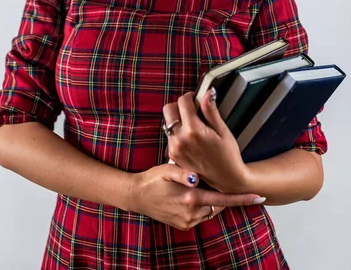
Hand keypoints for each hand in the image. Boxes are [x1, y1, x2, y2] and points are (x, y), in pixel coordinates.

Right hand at [128, 163, 265, 230]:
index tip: (258, 197)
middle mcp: (192, 213)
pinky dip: (201, 205)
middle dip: (222, 195)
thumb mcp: (167, 170)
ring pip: (209, 209)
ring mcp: (188, 221)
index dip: (241, 198)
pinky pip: (200, 215)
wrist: (137, 196)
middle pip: (217, 204)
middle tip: (220, 181)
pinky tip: (192, 195)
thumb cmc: (153, 179)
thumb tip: (196, 178)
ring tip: (200, 186)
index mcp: (191, 198)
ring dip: (210, 200)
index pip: (223, 199)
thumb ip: (183, 173)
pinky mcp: (183, 225)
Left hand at [162, 89, 250, 192]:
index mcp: (193, 130)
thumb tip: (207, 92)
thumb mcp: (222, 131)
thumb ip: (211, 111)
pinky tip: (190, 138)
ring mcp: (174, 148)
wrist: (226, 180)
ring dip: (177, 119)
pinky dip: (177, 132)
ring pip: (168, 122)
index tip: (196, 98)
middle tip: (192, 110)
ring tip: (193, 126)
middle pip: (168, 109)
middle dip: (179, 106)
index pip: (182, 101)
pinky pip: (169, 135)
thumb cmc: (228, 156)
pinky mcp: (172, 155)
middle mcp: (180, 139)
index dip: (190, 96)